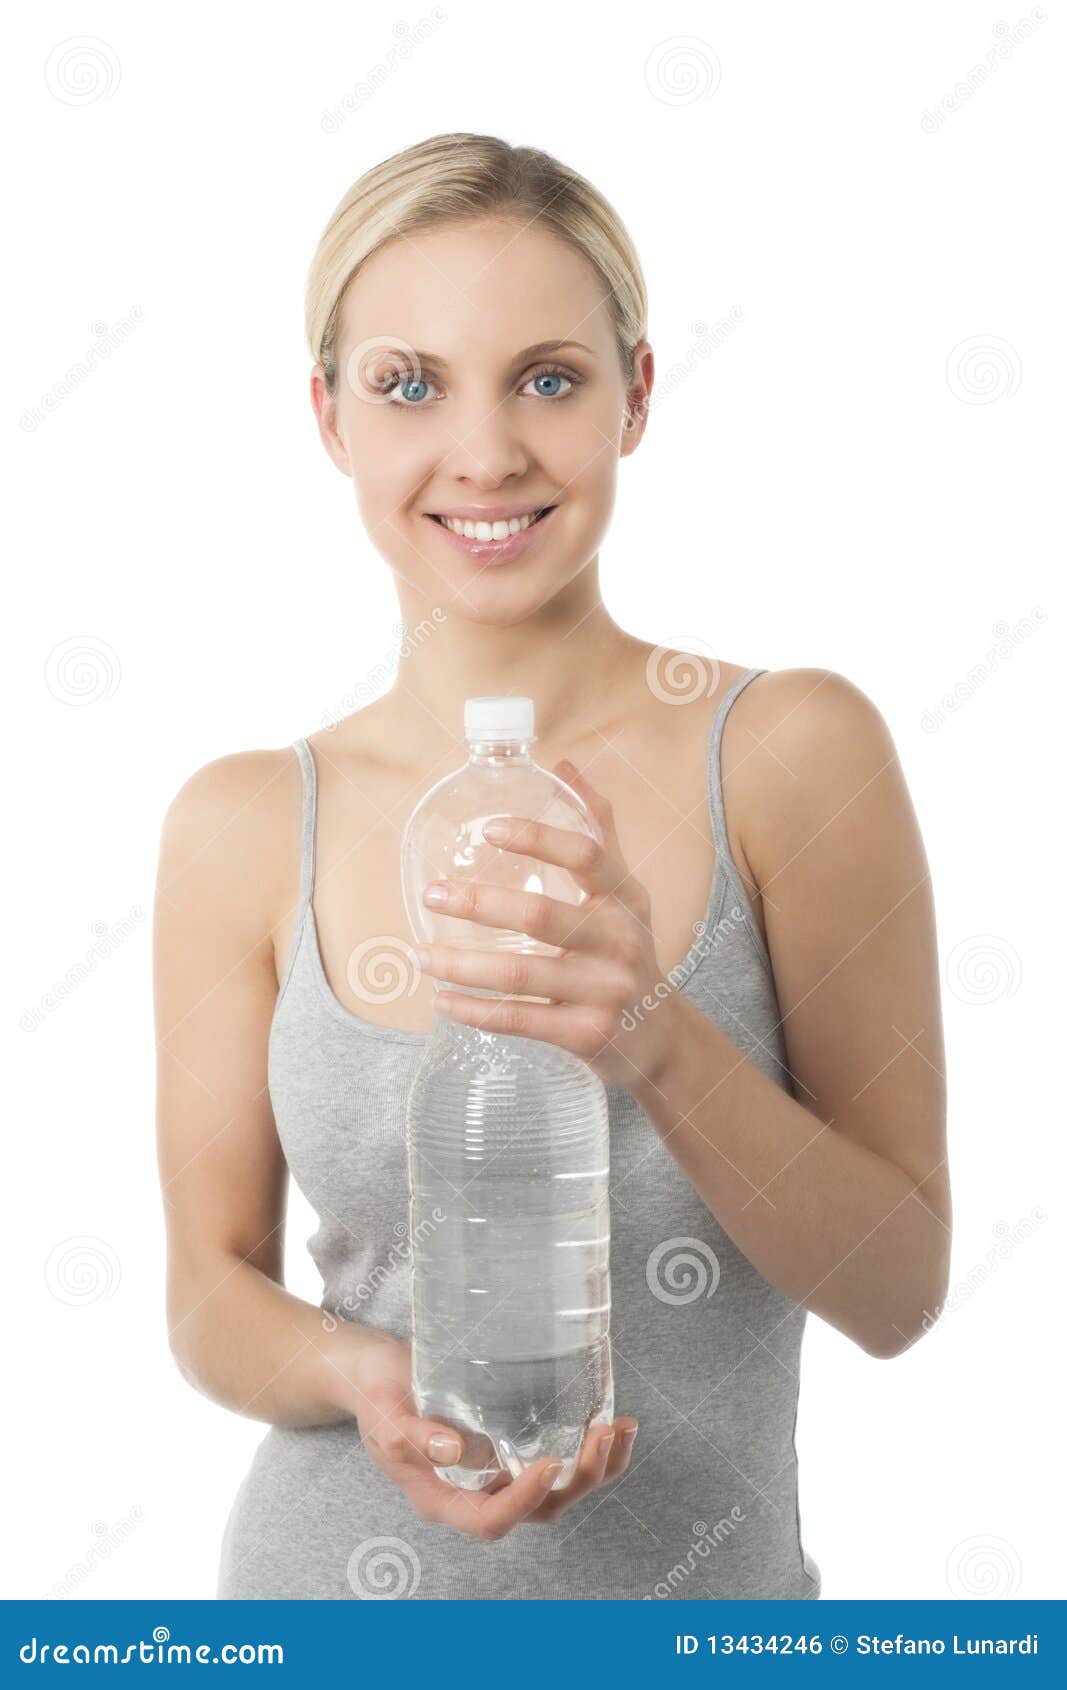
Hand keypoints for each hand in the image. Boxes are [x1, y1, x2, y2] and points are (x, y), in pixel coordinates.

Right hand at [347, 1328, 637, 1539]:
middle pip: (538, 1510)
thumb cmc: (375, 1397)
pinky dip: (584, 1447)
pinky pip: (554, 1460)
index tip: (550, 1462)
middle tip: (603, 1435)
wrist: (373, 1376)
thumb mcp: (385, 1415)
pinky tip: (605, 1419)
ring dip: (593, 1467)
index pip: (491, 1519)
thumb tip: (456, 1450)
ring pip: (555, 1491)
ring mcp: (494, 1473)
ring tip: (620, 1428)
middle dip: (578, 1479)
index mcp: (442, 1498)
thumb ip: (415, 1435)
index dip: (525, 1499)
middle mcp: (474, 1493)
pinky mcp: (507, 1446)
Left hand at [418, 757, 681, 1092]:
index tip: (489, 828)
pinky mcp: (587, 1034)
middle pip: (541, 915)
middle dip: (478, 903)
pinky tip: (443, 1001)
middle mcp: (619, 941)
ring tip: (419, 954)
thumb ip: (597, 830)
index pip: (586, 855)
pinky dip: (475, 1011)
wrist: (659, 1036)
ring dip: (461, 965)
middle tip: (431, 894)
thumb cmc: (627, 951)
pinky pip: (519, 1020)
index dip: (538, 838)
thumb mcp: (624, 892)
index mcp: (625, 898)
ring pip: (520, 975)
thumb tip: (564, 765)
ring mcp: (605, 990)